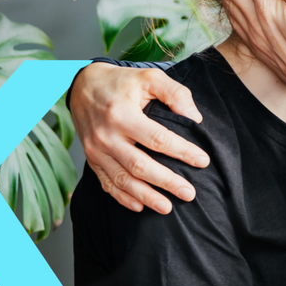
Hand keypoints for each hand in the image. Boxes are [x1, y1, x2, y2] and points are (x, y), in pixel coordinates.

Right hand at [69, 62, 207, 212]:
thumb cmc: (121, 82)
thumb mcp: (150, 77)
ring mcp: (96, 150)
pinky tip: (140, 206)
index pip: (157, 138)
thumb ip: (175, 93)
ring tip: (168, 208)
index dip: (182, 151)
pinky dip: (123, 198)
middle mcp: (107, 135)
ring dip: (146, 196)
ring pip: (123, 180)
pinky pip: (106, 183)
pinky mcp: (92, 159)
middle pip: (140, 165)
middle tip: (189, 193)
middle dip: (167, 182)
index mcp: (122, 114)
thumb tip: (195, 119)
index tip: (203, 161)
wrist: (82, 85)